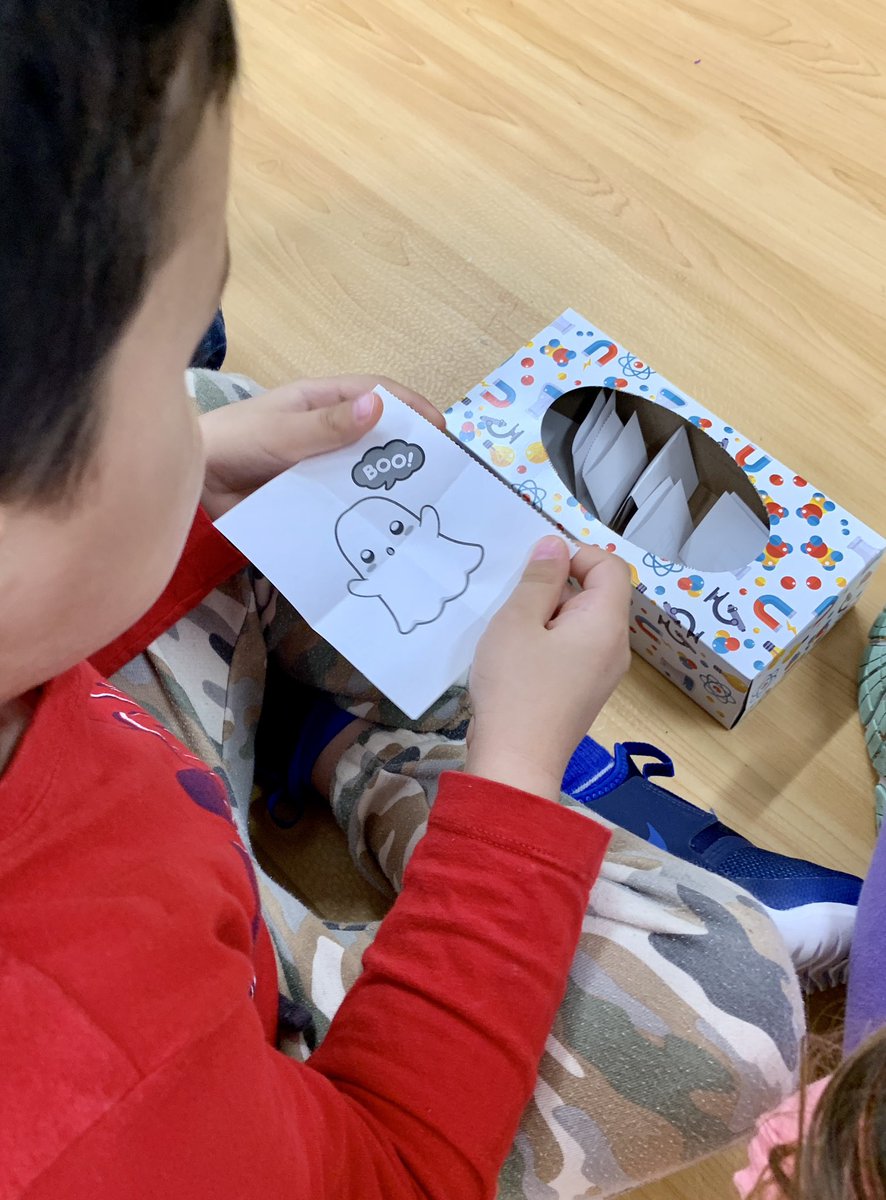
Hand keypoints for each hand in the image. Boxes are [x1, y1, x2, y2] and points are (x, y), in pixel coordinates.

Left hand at [199, 375, 444, 519]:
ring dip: (385, 494)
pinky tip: (377, 538)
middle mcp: (328, 435)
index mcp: (324, 403)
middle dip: (407, 458)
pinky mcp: (309, 499)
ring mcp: (320, 468)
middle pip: (378, 441)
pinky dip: (358, 518)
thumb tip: (379, 409)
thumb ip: (326, 426)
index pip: (379, 396)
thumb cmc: (234, 439)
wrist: (191, 477)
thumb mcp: (282, 431)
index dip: (413, 410)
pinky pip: (340, 507)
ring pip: (362, 477)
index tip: (440, 435)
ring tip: (416, 516)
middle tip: (436, 484)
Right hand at [467, 537, 631, 800]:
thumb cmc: (515, 687)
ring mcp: (602, 673)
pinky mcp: (584, 692)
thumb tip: (554, 545)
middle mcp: (614, 647)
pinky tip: (517, 657)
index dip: (576, 555)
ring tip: (511, 632)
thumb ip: (538, 579)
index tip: (535, 569)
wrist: (516, 764)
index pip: (610, 566)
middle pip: (596, 594)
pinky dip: (548, 641)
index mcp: (606, 624)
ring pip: (581, 623)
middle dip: (556, 587)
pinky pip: (574, 649)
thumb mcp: (517, 621)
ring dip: (547, 615)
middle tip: (515, 602)